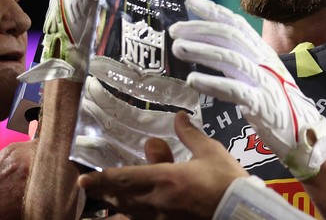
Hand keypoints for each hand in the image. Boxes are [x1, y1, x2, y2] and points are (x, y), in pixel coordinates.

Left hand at [78, 111, 244, 219]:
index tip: (83, 179)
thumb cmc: (227, 181)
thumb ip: (190, 135)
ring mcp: (161, 219)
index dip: (101, 179)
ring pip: (129, 213)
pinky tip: (132, 213)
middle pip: (121, 198)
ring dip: (116, 205)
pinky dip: (132, 217)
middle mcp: (157, 201)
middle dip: (104, 192)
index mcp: (165, 178)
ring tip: (109, 199)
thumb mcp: (210, 152)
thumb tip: (178, 117)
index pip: (124, 179)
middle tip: (91, 186)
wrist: (242, 211)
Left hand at [170, 0, 325, 180]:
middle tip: (174, 30)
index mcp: (262, 52)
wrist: (306, 132)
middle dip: (200, 29)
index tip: (190, 1)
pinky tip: (193, 80)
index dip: (213, 10)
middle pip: (230, 36)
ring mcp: (264, 80)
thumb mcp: (261, 74)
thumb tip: (212, 47)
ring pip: (231, 58)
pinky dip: (213, 83)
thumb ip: (240, 61)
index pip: (236, 24)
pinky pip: (235, 89)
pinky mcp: (262, 103)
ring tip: (178, 49)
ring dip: (202, 51)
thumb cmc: (279, 104)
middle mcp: (264, 61)